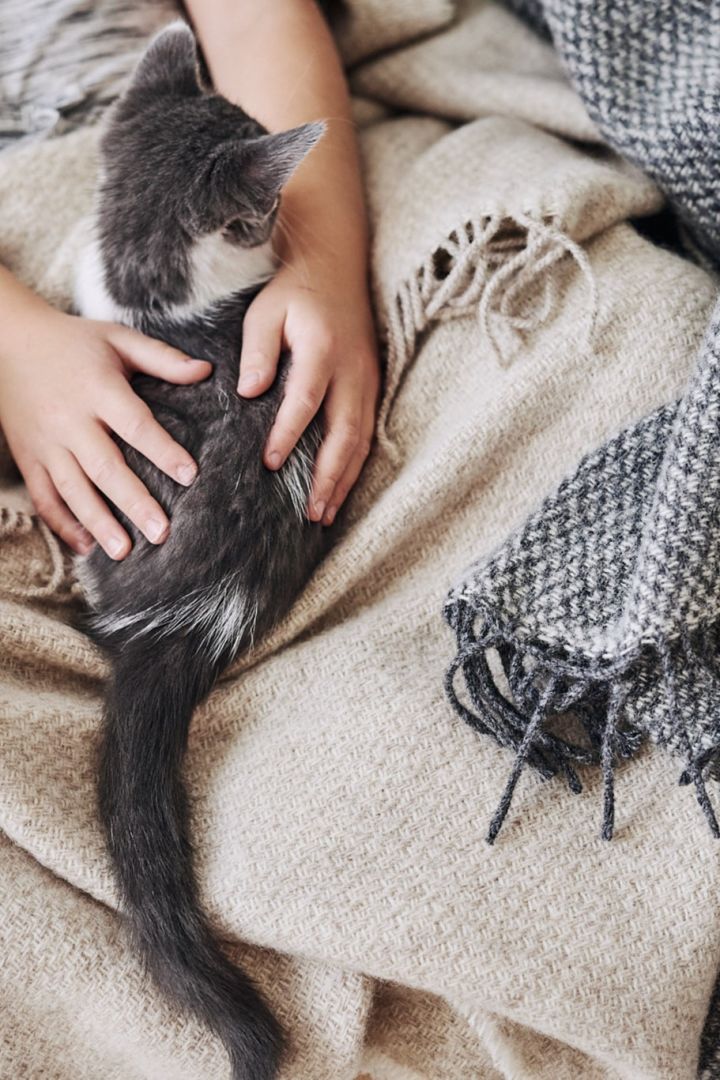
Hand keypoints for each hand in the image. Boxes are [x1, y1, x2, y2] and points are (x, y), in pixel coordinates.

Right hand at [0, 308, 210, 557]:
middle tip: (161, 532)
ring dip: (98, 522)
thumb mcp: (117, 338)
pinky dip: (61, 524)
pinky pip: (43, 496)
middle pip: (105, 466)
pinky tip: (85, 546)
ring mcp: (46, 442)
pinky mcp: (29, 456)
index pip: (136, 424)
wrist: (7, 341)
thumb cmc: (73, 341)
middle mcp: (70, 419)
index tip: (190, 475)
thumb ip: (161, 358)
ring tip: (124, 551)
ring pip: (73, 489)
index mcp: (98, 388)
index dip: (163, 451)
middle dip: (134, 502)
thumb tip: (207, 371)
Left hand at [237, 262, 379, 525]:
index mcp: (323, 349)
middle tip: (310, 511)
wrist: (337, 265)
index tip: (270, 464)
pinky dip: (354, 466)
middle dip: (328, 475)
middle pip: (344, 432)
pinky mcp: (371, 387)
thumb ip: (258, 351)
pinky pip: (366, 434)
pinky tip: (339, 490)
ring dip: (344, 479)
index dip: (289, 434)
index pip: (306, 400)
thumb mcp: (265, 311)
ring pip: (360, 440)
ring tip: (325, 513)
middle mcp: (352, 370)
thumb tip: (250, 393)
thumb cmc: (294, 291)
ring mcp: (367, 381)